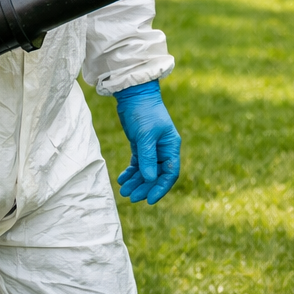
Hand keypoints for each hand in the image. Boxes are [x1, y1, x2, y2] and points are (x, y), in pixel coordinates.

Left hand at [114, 80, 180, 203]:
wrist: (133, 94)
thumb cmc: (144, 111)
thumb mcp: (146, 135)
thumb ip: (147, 157)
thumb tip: (150, 179)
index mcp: (171, 146)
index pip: (170, 173)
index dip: (160, 188)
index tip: (149, 200)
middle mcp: (164, 149)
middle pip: (157, 175)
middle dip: (144, 187)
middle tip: (130, 197)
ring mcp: (152, 147)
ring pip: (146, 171)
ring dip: (136, 181)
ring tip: (123, 190)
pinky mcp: (141, 145)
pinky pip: (138, 164)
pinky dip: (131, 172)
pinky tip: (122, 179)